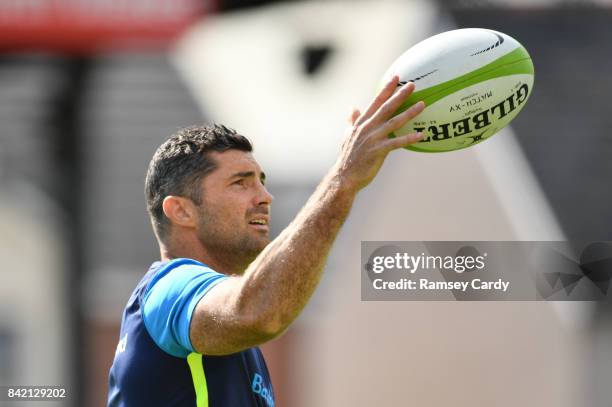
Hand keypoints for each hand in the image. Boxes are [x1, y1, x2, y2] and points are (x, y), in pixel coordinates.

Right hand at [333, 75, 424, 191]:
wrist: (344, 176)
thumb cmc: (347, 158)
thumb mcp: (347, 136)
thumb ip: (352, 121)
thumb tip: (353, 108)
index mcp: (361, 123)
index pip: (375, 102)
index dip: (386, 89)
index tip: (395, 76)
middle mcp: (367, 128)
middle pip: (386, 108)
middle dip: (400, 95)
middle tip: (412, 84)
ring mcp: (373, 139)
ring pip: (394, 122)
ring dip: (409, 112)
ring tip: (423, 104)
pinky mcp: (378, 151)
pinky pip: (398, 143)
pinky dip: (410, 138)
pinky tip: (421, 134)